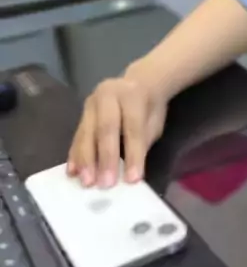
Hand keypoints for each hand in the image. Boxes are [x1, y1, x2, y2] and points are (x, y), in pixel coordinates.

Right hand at [67, 73, 167, 188]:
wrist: (138, 82)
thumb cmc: (149, 108)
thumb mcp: (154, 122)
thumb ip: (142, 142)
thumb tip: (130, 174)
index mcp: (132, 95)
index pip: (132, 127)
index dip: (133, 154)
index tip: (133, 179)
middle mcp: (108, 95)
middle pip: (106, 128)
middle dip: (105, 158)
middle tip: (105, 184)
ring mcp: (91, 103)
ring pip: (87, 132)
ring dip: (86, 160)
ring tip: (87, 182)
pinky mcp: (82, 113)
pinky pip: (77, 136)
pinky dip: (75, 155)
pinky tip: (73, 172)